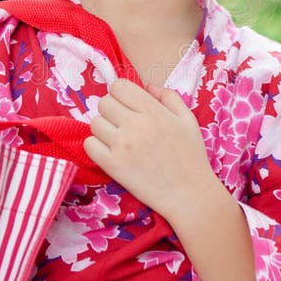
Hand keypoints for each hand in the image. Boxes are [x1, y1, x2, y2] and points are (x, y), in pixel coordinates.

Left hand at [83, 79, 217, 225]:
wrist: (190, 194)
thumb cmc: (192, 156)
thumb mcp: (188, 120)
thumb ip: (169, 97)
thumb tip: (148, 86)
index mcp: (154, 111)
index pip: (119, 86)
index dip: (121, 93)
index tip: (127, 104)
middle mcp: (135, 125)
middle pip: (104, 102)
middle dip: (112, 110)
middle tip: (123, 123)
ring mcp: (122, 146)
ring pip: (95, 123)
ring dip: (104, 129)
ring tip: (118, 139)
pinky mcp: (112, 166)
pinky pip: (89, 145)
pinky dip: (96, 146)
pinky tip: (111, 152)